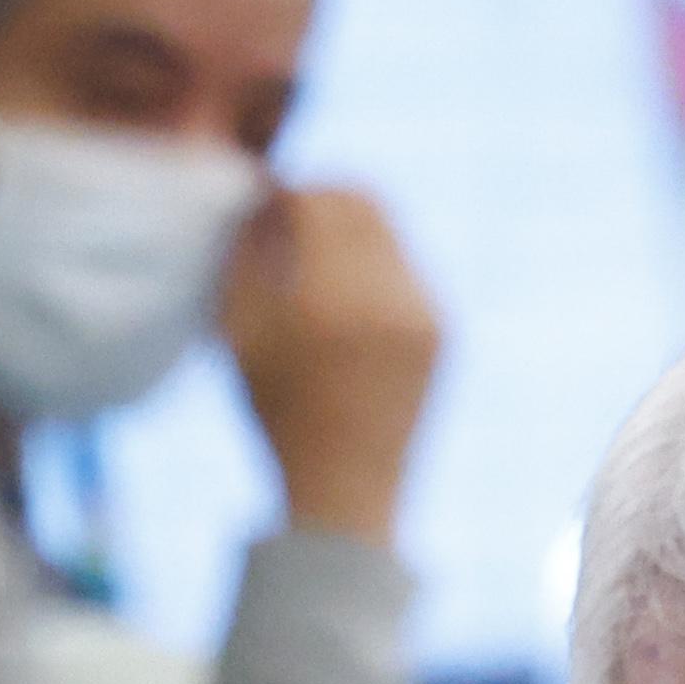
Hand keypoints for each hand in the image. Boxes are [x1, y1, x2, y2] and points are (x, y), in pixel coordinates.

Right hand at [222, 183, 440, 538]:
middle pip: (361, 200)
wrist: (346, 491)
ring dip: (350, 226)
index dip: (285, 192)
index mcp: (328, 303)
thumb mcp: (241, 338)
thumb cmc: (278, 417)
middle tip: (293, 210)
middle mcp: (385, 299)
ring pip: (389, 229)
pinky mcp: (443, 328)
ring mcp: (423, 313)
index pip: (315, 202)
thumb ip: (243, 262)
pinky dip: (374, 264)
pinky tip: (345, 295)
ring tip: (315, 253)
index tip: (263, 200)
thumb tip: (256, 203)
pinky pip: (408, 267)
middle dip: (324, 195)